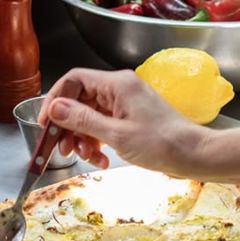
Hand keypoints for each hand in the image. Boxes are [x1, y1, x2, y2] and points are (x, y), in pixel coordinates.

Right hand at [39, 67, 205, 172]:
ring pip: (89, 116)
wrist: (193, 155)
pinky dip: (96, 142)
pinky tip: (100, 160)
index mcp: (117, 84)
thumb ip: (82, 120)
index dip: (55, 100)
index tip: (46, 124)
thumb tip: (54, 108)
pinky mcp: (129, 118)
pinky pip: (103, 126)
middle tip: (63, 149)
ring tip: (85, 158)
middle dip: (68, 125)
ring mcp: (125, 104)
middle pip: (79, 100)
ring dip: (81, 138)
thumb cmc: (161, 144)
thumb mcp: (116, 135)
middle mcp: (120, 89)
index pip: (74, 80)